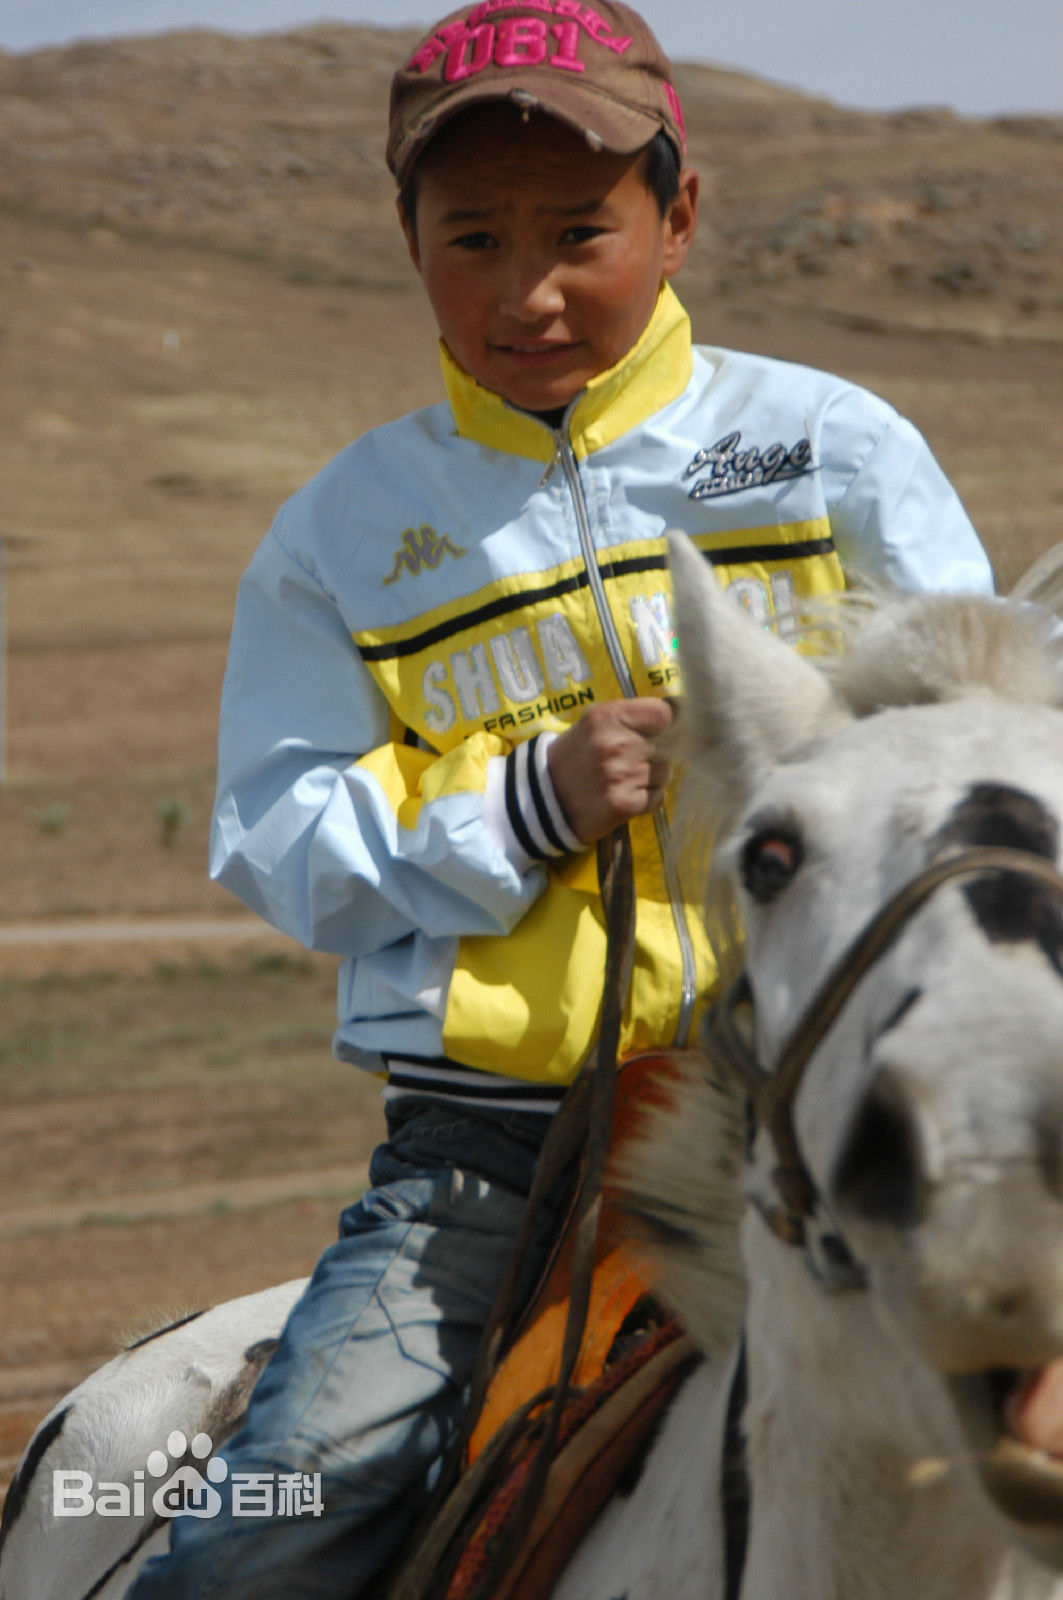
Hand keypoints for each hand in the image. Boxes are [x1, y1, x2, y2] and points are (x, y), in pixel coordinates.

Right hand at [547, 699, 673, 845]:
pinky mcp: (625, 804)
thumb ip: (632, 717)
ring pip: (665, 773)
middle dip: (653, 754)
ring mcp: (621, 775)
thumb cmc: (576, 756)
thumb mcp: (594, 724)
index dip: (661, 725)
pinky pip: (658, 798)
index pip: (662, 714)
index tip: (652, 733)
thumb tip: (677, 718)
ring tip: (624, 780)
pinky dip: (646, 799)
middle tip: (628, 762)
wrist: (545, 797)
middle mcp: (615, 744)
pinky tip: (625, 796)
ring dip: (650, 778)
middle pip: (667, 746)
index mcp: (607, 717)